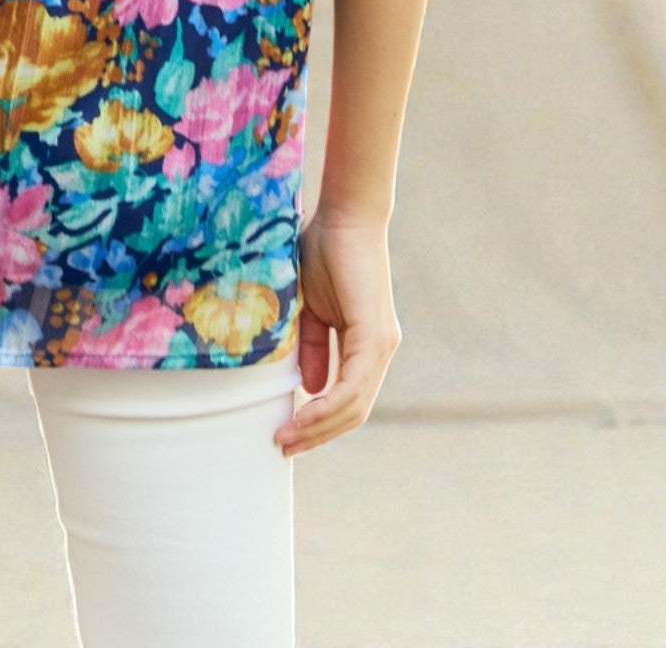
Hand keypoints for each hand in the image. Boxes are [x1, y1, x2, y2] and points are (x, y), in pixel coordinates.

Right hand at [273, 212, 401, 457]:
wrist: (344, 217)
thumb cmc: (325, 252)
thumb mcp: (310, 310)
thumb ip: (313, 348)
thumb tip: (311, 387)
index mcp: (366, 345)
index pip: (348, 399)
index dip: (319, 422)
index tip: (286, 433)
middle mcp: (380, 350)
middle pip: (353, 412)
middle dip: (317, 434)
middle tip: (283, 446)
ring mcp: (381, 345)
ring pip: (355, 405)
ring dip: (319, 426)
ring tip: (287, 438)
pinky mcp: (376, 336)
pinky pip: (354, 385)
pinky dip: (328, 405)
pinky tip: (304, 413)